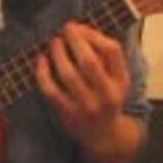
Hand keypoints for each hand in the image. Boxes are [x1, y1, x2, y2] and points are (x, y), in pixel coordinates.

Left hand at [34, 21, 129, 147]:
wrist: (102, 135)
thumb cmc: (107, 98)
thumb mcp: (118, 79)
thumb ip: (108, 57)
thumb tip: (82, 30)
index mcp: (121, 81)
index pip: (112, 50)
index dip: (94, 34)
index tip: (81, 27)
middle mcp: (106, 95)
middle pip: (89, 62)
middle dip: (75, 40)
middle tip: (66, 28)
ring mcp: (86, 106)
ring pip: (68, 75)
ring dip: (58, 53)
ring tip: (54, 42)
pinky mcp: (67, 114)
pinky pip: (51, 90)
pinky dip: (43, 73)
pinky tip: (41, 59)